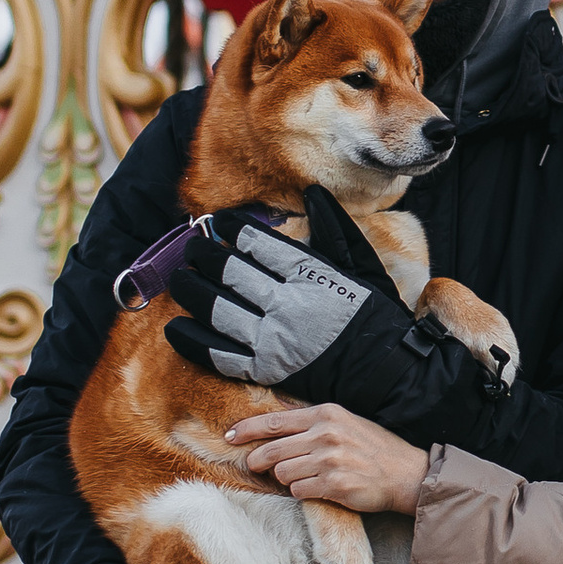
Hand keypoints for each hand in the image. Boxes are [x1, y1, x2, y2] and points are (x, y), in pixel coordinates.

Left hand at [169, 198, 376, 387]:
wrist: (387, 371)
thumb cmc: (375, 315)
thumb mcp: (362, 265)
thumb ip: (334, 228)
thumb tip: (313, 192)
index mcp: (307, 274)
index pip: (257, 244)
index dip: (232, 229)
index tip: (220, 222)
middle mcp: (284, 304)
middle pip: (229, 274)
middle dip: (203, 256)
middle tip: (192, 248)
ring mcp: (272, 339)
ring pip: (217, 311)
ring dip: (191, 292)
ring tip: (178, 279)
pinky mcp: (266, 370)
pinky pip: (219, 354)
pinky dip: (192, 341)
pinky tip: (175, 327)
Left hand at [227, 400, 428, 512]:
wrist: (405, 474)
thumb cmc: (374, 449)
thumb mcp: (344, 424)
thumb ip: (311, 426)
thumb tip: (272, 433)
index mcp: (326, 414)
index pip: (275, 421)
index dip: (247, 430)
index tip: (230, 436)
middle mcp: (326, 434)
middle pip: (272, 450)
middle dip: (258, 460)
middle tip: (254, 466)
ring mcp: (329, 460)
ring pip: (282, 473)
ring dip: (288, 479)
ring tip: (308, 478)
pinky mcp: (333, 484)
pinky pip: (298, 491)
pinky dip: (303, 492)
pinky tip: (320, 488)